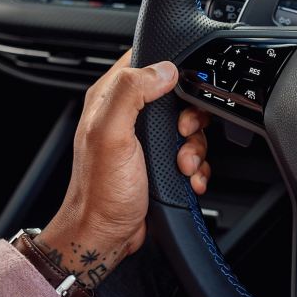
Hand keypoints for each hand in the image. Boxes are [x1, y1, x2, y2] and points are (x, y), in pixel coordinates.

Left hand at [34, 51, 210, 287]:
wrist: (104, 236)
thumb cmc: (99, 191)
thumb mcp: (110, 134)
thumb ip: (131, 93)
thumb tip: (164, 69)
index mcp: (110, 97)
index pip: (145, 60)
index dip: (169, 70)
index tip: (178, 94)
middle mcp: (128, 114)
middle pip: (177, 95)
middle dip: (190, 117)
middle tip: (181, 135)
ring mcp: (146, 139)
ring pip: (189, 125)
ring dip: (195, 147)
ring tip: (183, 165)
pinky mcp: (160, 160)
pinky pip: (191, 151)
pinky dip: (197, 165)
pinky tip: (188, 177)